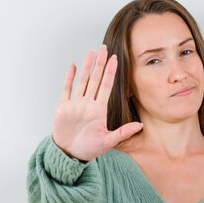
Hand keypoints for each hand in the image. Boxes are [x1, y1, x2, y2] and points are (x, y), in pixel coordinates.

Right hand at [52, 44, 143, 161]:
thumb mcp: (108, 141)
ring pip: (82, 80)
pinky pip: (67, 89)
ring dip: (87, 66)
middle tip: (104, 47)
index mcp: (99, 110)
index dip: (110, 72)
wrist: (69, 154)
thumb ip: (123, 132)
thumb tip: (140, 125)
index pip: (106, 86)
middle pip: (95, 79)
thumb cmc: (88, 149)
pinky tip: (74, 66)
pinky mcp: (63, 107)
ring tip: (91, 52)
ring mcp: (75, 104)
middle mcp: (88, 103)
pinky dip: (70, 77)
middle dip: (100, 63)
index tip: (116, 59)